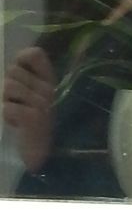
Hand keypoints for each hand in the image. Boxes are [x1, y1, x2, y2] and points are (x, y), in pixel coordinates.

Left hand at [2, 46, 55, 171]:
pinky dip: (6, 116)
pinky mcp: (34, 117)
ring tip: (13, 113)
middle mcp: (48, 89)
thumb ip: (22, 78)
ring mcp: (42, 102)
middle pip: (13, 72)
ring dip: (4, 101)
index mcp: (48, 80)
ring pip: (7, 87)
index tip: (18, 72)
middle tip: (15, 103)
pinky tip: (14, 123)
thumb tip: (11, 65)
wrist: (38, 154)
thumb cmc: (30, 124)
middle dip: (6, 87)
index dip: (20, 59)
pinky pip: (7, 107)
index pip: (35, 54)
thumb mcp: (29, 96)